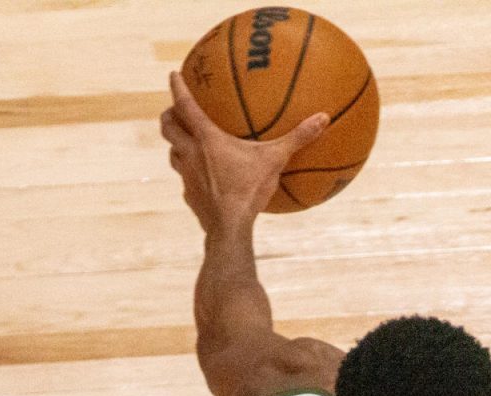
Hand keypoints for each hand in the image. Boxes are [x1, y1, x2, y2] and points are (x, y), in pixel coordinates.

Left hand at [160, 71, 329, 233]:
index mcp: (206, 139)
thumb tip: (322, 118)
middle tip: (174, 111)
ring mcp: (187, 176)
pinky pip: (186, 181)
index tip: (174, 74)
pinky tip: (203, 180)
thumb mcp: (274, 160)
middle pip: (168, 128)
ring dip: (176, 146)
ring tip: (185, 144)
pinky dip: (191, 175)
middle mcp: (190, 154)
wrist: (229, 226)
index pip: (185, 105)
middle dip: (169, 116)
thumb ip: (296, 138)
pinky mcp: (190, 197)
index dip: (178, 87)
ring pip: (173, 154)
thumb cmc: (249, 189)